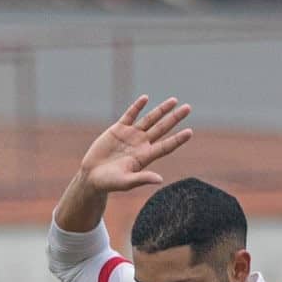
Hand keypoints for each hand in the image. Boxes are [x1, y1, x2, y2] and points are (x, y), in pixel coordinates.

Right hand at [76, 96, 193, 195]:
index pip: (166, 146)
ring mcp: (131, 135)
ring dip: (161, 110)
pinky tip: (145, 98)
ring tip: (174, 100)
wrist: (92, 176)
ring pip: (149, 119)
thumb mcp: (126, 182)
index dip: (178, 139)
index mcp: (145, 157)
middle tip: (188, 108)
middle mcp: (141, 144)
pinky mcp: (118, 129)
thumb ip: (142, 178)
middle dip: (175, 118)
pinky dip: (137, 106)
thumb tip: (160, 179)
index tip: (190, 132)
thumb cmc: (109, 183)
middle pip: (162, 128)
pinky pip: (130, 114)